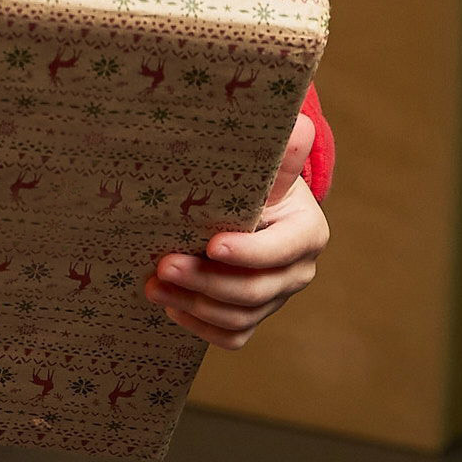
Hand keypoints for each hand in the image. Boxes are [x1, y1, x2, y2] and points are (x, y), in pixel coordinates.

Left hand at [147, 114, 329, 349]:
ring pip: (240, 317)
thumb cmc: (256, 184)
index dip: (246, 253)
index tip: (211, 245)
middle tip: (164, 266)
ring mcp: (276, 299)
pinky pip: (232, 337)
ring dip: (193, 304)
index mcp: (306, 233)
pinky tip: (171, 307)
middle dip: (206, 280)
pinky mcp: (255, 316)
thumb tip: (298, 125)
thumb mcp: (266, 169)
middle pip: (254, 290)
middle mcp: (297, 271)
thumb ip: (280, 156)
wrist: (250, 209)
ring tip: (154, 286)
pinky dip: (200, 326)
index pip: (279, 250)